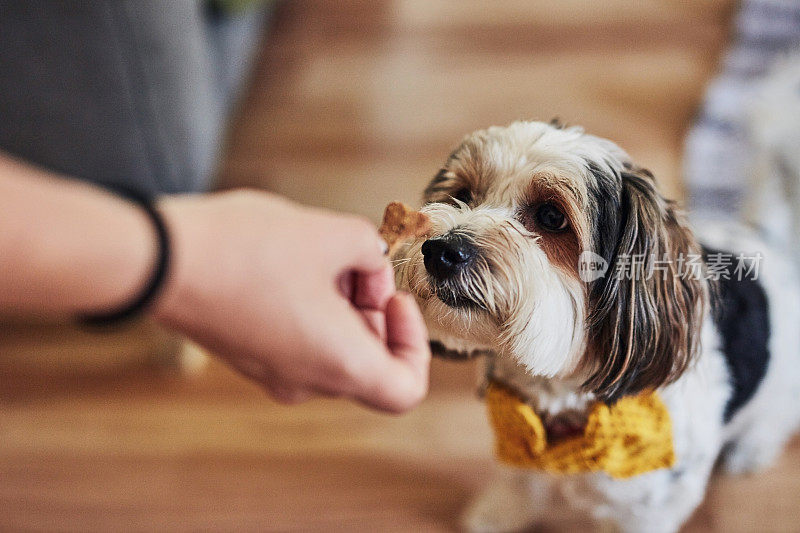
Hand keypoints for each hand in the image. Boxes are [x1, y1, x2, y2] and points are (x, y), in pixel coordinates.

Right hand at [152, 190, 429, 412]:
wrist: (159, 260)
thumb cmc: (246, 251)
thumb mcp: (332, 233)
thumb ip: (372, 251)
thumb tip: (371, 267)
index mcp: (338, 365)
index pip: (404, 388)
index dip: (415, 343)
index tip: (395, 300)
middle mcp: (307, 381)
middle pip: (368, 358)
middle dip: (373, 306)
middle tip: (358, 261)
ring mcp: (272, 372)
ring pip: (332, 345)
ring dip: (342, 302)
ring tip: (323, 253)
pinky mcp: (248, 355)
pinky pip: (298, 339)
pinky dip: (312, 306)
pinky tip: (295, 261)